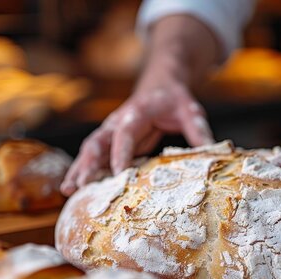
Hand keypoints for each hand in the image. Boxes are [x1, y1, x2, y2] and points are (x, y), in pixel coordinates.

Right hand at [61, 76, 212, 195]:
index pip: (125, 133)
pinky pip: (95, 156)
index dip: (121, 153)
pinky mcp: (111, 141)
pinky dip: (84, 171)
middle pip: (97, 142)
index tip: (119, 173)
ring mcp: (111, 131)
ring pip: (90, 150)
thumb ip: (198, 130)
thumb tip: (213, 152)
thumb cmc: (175, 98)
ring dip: (79, 169)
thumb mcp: (191, 110)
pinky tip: (75, 189)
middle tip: (81, 185)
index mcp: (137, 112)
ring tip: (67, 190)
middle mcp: (118, 121)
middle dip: (87, 164)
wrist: (160, 84)